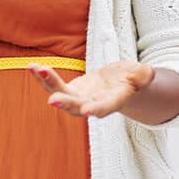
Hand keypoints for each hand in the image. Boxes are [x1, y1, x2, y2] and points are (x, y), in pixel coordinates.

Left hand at [29, 61, 156, 117]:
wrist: (121, 85)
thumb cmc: (134, 80)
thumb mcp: (142, 75)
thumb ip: (143, 76)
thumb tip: (146, 72)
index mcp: (113, 101)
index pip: (105, 107)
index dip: (97, 109)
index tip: (88, 111)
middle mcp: (93, 104)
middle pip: (77, 106)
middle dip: (65, 103)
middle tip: (53, 100)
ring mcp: (79, 99)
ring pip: (61, 95)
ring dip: (48, 84)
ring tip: (37, 69)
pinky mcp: (70, 91)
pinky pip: (54, 85)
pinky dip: (43, 76)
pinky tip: (32, 66)